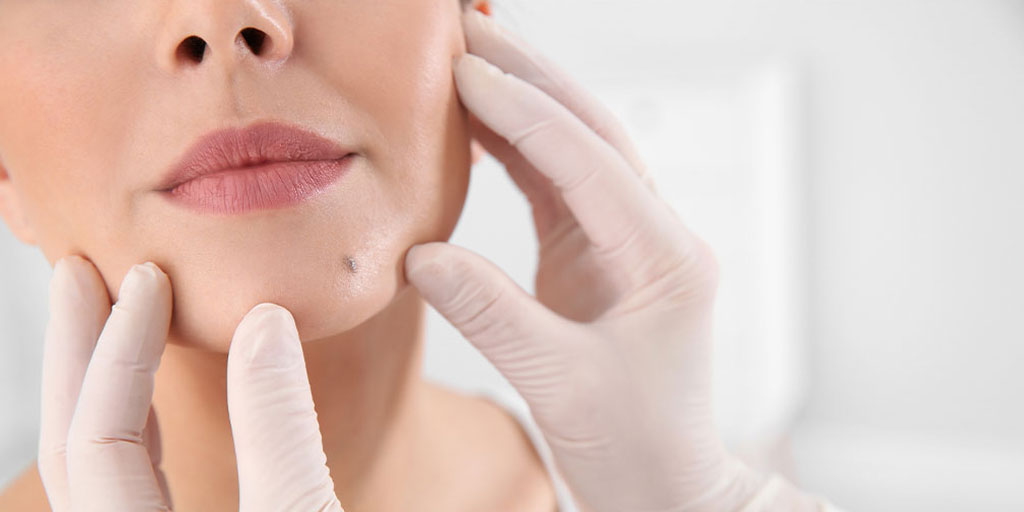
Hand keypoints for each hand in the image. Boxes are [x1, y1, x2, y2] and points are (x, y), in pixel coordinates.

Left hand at [37, 257, 342, 510]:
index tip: (151, 279)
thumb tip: (265, 322)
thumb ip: (278, 427)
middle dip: (77, 351)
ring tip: (108, 313)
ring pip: (88, 461)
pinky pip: (117, 480)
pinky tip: (140, 392)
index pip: (100, 434)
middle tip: (80, 272)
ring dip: (94, 381)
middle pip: (70, 442)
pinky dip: (123, 423)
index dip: (122, 347)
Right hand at [405, 11, 763, 511]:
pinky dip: (515, 149)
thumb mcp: (560, 384)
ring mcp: (627, 240)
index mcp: (666, 258)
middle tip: (466, 31)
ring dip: (523, 102)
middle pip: (591, 132)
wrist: (662, 480)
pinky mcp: (598, 254)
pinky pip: (555, 185)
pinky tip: (475, 123)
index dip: (524, 113)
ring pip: (575, 149)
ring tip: (464, 60)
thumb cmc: (633, 442)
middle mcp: (655, 234)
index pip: (589, 162)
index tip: (463, 73)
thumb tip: (419, 255)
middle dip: (530, 77)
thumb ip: (492, 316)